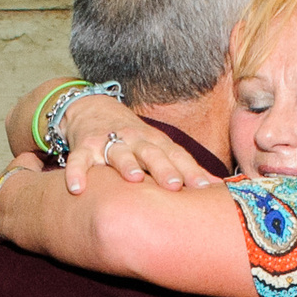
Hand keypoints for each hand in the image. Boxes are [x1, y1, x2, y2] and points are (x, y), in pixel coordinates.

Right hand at [60, 94, 217, 194]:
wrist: (92, 108)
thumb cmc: (134, 138)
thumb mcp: (159, 148)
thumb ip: (184, 168)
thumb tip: (219, 188)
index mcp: (157, 143)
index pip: (178, 157)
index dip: (193, 172)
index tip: (207, 188)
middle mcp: (136, 140)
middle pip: (152, 153)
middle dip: (163, 168)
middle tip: (175, 185)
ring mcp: (109, 142)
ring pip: (119, 153)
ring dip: (125, 164)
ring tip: (132, 179)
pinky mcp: (84, 147)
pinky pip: (79, 160)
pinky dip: (77, 173)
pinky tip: (77, 188)